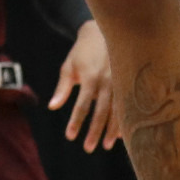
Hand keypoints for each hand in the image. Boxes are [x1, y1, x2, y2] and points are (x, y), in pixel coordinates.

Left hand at [49, 21, 120, 151]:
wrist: (103, 31)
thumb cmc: (82, 51)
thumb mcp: (69, 66)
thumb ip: (62, 88)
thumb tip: (52, 107)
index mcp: (90, 77)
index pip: (82, 105)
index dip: (76, 122)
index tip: (70, 136)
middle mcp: (106, 81)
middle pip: (101, 112)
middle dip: (95, 132)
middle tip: (88, 148)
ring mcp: (119, 82)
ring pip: (117, 111)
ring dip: (111, 130)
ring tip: (105, 145)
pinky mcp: (127, 82)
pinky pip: (127, 105)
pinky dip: (124, 120)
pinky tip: (121, 134)